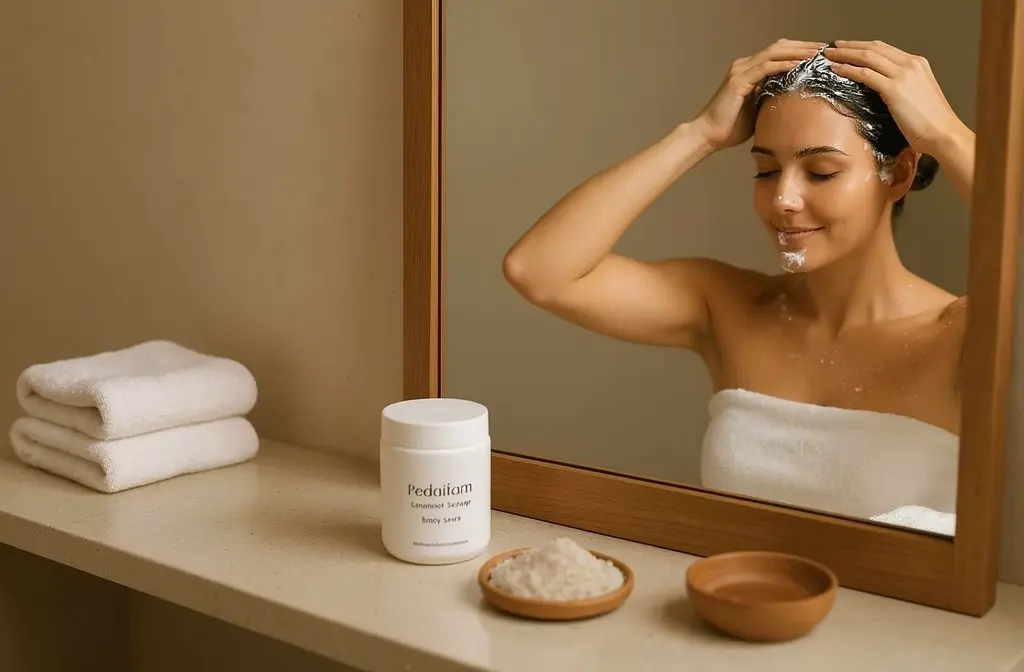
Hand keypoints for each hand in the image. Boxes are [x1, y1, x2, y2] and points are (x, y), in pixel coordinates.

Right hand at [695, 39, 823, 149]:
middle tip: (825, 49)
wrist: (708, 135)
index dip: (799, 50)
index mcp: (749, 71)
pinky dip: (783, 64)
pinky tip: (799, 65)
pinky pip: (765, 67)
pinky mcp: (738, 80)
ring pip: (774, 52)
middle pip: (779, 47)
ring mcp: (740, 71)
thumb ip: (772, 101)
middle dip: (803, 46)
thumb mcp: (758, 111)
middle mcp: (744, 66)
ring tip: (817, 54)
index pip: (778, 53)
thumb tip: (795, 102)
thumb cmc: (731, 128)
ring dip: (797, 51)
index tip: (820, 55)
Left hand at [825, 40, 966, 155]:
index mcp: (917, 63)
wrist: (942, 132)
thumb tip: (879, 87)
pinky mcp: (894, 89)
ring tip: (829, 56)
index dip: (863, 46)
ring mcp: (902, 75)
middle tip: (833, 48)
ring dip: (845, 55)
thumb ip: (900, 86)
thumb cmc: (929, 121)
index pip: (884, 48)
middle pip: (874, 48)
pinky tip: (837, 70)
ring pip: (867, 57)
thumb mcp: (916, 95)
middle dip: (851, 46)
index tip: (848, 47)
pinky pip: (865, 74)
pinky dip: (848, 70)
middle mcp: (910, 64)